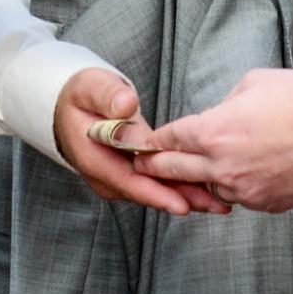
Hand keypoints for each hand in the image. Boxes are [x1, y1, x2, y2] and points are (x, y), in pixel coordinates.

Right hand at [52, 66, 228, 216]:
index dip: (157, 194)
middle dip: (183, 200)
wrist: (72, 106)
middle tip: (218, 205)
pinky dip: (181, 187)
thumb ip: (108, 96)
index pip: (129, 182)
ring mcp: (119, 178)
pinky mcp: (132, 174)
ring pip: (156, 191)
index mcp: (94, 159)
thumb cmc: (83, 94)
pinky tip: (207, 189)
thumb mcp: (91, 88)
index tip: (183, 204)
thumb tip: (126, 105)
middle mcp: (107, 176)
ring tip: (221, 202)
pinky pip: (158, 184)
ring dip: (187, 196)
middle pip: (148, 193)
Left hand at [132, 68, 292, 212]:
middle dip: (153, 168)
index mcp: (212, 132)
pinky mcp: (264, 204)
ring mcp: (242, 189)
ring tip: (191, 175)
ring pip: (208, 188)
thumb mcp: (256, 82)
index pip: (169, 138)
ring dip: (199, 180)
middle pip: (173, 171)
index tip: (142, 143)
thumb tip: (223, 113)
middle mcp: (220, 166)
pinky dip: (236, 187)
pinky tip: (243, 176)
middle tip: (139, 168)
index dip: (152, 140)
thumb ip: (228, 101)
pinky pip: (239, 196)